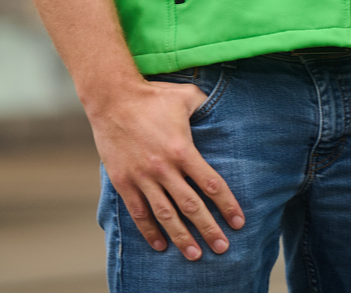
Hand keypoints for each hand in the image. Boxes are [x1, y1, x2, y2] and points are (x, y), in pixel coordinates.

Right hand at [86, 77, 244, 258]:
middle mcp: (164, 167)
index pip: (211, 184)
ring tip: (195, 255)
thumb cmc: (152, 96)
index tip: (238, 222)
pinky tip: (160, 245)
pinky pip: (139, 212)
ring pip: (166, 215)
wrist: (112, 98)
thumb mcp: (186, 96)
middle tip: (223, 248)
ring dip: (182, 237)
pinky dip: (150, 231)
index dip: (227, 205)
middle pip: (192, 206)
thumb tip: (224, 108)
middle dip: (209, 229)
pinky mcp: (124, 181)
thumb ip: (206, 105)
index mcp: (182, 149)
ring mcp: (142, 177)